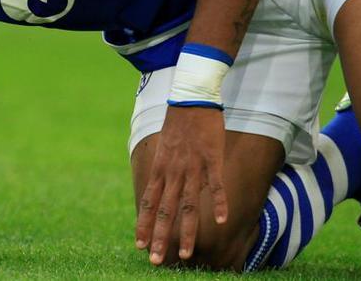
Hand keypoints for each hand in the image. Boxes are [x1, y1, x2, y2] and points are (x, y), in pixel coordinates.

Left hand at [135, 105, 227, 264]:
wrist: (190, 99)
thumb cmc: (178, 124)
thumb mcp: (163, 148)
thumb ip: (163, 170)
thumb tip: (160, 188)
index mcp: (160, 169)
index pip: (148, 203)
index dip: (143, 225)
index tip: (139, 245)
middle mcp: (173, 172)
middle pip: (165, 210)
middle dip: (159, 237)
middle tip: (155, 260)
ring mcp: (192, 167)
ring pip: (188, 205)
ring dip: (186, 231)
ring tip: (184, 254)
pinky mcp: (211, 160)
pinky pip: (215, 185)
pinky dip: (219, 203)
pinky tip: (221, 221)